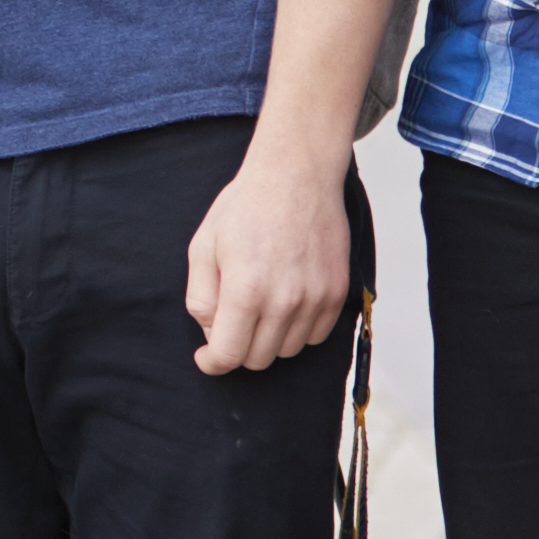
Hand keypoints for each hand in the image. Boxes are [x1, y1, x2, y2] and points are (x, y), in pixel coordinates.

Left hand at [181, 149, 352, 374]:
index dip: (212, 363)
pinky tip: (285, 302)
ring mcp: (317, 297)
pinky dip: (298, 329)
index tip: (207, 357)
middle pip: (258, 359)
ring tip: (259, 304)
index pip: (229, 355)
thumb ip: (201, 299)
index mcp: (246, 289)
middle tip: (230, 321)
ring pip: (288, 350)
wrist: (297, 175)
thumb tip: (212, 335)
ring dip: (268, 339)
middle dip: (238, 348)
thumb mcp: (203, 247)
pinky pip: (316, 335)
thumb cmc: (246, 208)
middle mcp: (285, 299)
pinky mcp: (338, 291)